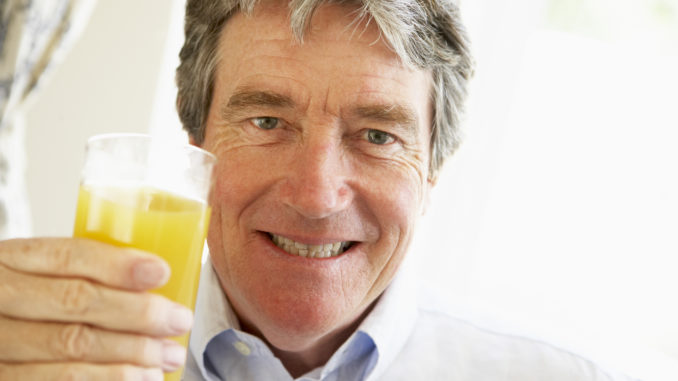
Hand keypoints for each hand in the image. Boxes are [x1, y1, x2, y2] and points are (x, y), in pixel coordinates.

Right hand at [0, 237, 192, 379]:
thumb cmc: (26, 303)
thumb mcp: (39, 275)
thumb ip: (84, 274)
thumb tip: (158, 279)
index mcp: (13, 260)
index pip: (68, 257)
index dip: (118, 266)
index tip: (161, 272)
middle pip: (77, 303)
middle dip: (139, 313)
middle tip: (179, 320)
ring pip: (72, 348)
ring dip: (131, 354)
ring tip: (167, 356)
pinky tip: (139, 378)